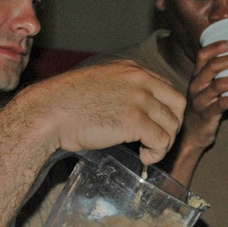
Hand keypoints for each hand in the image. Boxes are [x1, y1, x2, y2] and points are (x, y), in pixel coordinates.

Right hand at [22, 61, 184, 164]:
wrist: (50, 112)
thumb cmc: (66, 103)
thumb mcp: (99, 84)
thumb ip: (121, 90)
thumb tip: (135, 110)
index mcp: (130, 69)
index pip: (166, 89)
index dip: (165, 111)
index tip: (155, 126)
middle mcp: (139, 80)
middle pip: (177, 105)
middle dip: (172, 126)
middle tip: (157, 140)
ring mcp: (138, 99)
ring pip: (171, 125)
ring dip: (163, 143)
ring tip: (148, 152)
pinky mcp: (134, 120)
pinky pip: (161, 141)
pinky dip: (156, 153)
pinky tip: (144, 157)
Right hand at [169, 40, 227, 184]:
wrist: (192, 134)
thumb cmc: (205, 107)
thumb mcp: (206, 88)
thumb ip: (220, 76)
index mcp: (196, 77)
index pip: (203, 55)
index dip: (218, 46)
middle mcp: (196, 86)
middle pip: (213, 67)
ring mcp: (200, 101)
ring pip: (220, 85)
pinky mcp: (207, 115)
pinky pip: (222, 104)